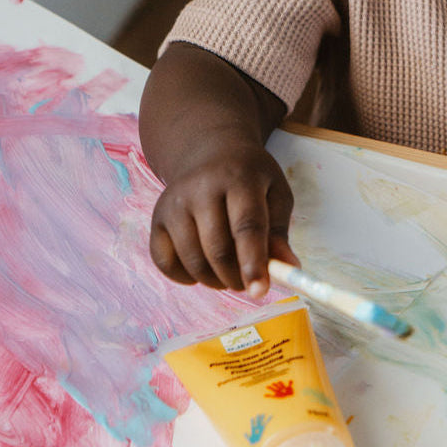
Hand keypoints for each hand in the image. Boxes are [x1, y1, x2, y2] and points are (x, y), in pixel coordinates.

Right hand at [149, 140, 297, 296]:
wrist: (210, 154)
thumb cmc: (251, 180)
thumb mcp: (276, 194)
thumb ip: (280, 233)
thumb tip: (289, 269)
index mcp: (239, 179)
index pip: (246, 226)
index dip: (253, 263)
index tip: (261, 292)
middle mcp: (200, 189)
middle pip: (217, 249)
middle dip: (236, 278)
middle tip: (248, 284)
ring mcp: (173, 204)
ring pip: (192, 260)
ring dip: (214, 280)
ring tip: (230, 276)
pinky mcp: (157, 219)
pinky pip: (165, 262)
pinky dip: (185, 277)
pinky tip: (203, 269)